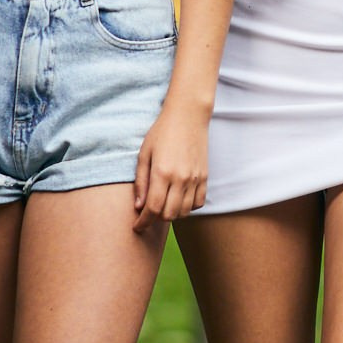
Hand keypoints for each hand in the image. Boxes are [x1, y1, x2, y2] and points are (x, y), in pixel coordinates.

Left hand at [134, 99, 211, 226]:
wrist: (188, 116)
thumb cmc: (162, 132)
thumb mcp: (144, 154)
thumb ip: (141, 182)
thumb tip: (139, 207)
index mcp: (162, 173)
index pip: (152, 209)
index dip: (143, 222)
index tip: (137, 226)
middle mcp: (180, 178)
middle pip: (169, 214)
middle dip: (156, 219)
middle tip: (148, 214)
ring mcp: (195, 178)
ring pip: (184, 212)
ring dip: (172, 214)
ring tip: (163, 205)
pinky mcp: (205, 177)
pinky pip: (198, 203)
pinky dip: (188, 207)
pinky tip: (179, 199)